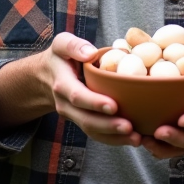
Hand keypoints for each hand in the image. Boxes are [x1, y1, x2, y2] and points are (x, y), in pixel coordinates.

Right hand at [43, 32, 142, 147]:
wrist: (47, 77)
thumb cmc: (61, 58)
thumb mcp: (62, 44)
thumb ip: (74, 46)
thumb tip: (91, 53)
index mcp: (62, 84)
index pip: (77, 96)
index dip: (94, 103)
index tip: (114, 106)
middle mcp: (66, 105)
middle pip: (86, 120)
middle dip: (108, 126)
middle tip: (129, 127)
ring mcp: (74, 116)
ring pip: (92, 132)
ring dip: (114, 137)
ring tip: (136, 138)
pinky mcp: (83, 122)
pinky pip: (97, 135)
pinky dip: (115, 140)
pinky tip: (134, 139)